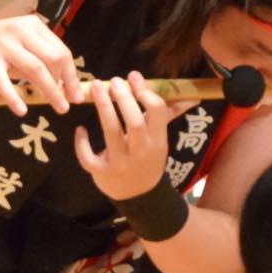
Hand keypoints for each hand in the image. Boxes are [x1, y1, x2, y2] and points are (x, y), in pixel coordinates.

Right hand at [0, 14, 81, 115]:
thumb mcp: (22, 46)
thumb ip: (41, 60)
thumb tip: (65, 85)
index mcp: (33, 26)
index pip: (61, 51)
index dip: (72, 74)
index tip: (77, 94)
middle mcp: (21, 31)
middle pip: (53, 58)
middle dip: (65, 83)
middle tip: (69, 103)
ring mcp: (4, 45)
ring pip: (35, 70)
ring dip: (50, 91)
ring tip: (59, 108)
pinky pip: (4, 82)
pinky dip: (14, 97)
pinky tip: (22, 110)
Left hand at [71, 70, 194, 198]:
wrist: (140, 196)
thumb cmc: (148, 161)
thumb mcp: (160, 141)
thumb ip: (167, 116)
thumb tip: (190, 96)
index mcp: (157, 141)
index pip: (157, 112)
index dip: (145, 92)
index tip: (133, 76)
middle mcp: (141, 152)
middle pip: (134, 121)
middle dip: (124, 98)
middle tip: (113, 81)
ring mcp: (121, 163)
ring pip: (111, 132)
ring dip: (104, 108)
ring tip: (95, 87)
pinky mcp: (102, 173)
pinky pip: (89, 157)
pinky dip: (82, 143)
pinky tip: (81, 130)